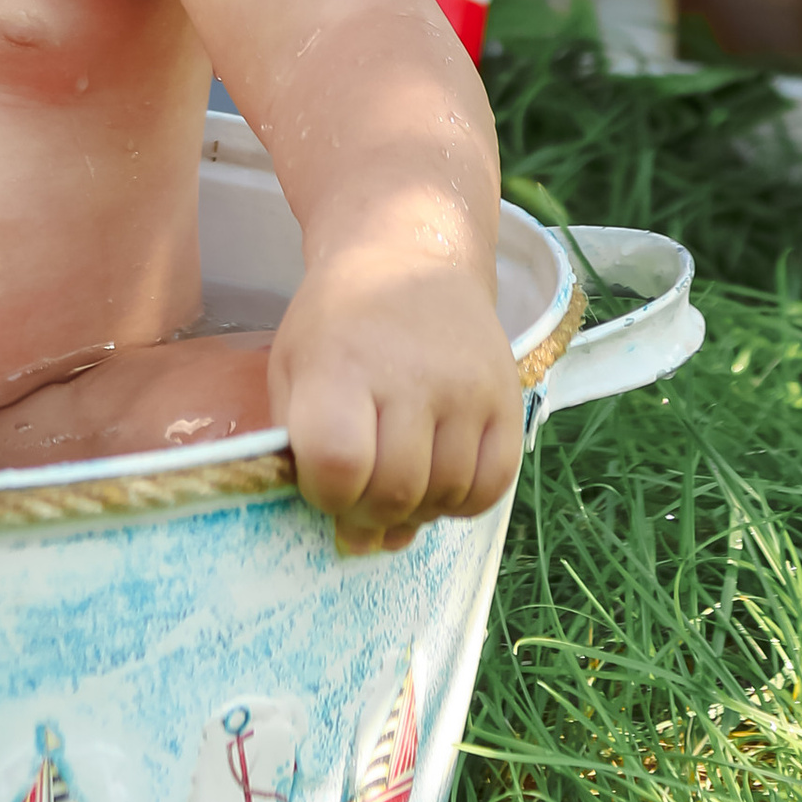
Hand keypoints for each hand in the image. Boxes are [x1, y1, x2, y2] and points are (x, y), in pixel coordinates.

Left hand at [267, 241, 518, 552]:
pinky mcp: (507, 398)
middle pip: (394, 489)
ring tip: (397, 481)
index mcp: (340, 365)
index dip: (327, 496)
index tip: (323, 481)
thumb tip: (359, 544)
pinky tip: (438, 479)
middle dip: (369, 513)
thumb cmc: (337, 323)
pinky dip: (463, 501)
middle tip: (361, 496)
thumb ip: (306, 455)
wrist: (410, 257)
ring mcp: (466, 388)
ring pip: (444, 494)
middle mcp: (410, 375)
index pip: (338, 464)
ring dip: (416, 509)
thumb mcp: (294, 370)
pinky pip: (492, 487)